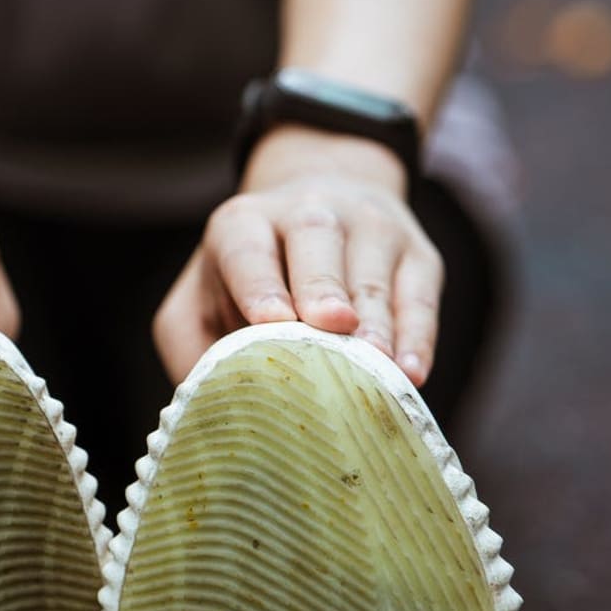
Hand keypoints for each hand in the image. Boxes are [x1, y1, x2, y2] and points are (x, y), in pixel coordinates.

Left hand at [154, 126, 443, 387]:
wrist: (317, 208)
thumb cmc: (246, 281)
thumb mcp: (199, 299)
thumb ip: (190, 343)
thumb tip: (206, 401)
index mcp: (244, 224)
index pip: (248, 249)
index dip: (259, 283)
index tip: (270, 320)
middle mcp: (307, 212)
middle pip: (316, 242)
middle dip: (322, 287)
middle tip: (330, 328)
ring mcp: (369, 228)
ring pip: (372, 275)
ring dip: (376, 325)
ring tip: (376, 367)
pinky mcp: (417, 254)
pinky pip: (419, 297)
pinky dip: (417, 337)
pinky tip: (410, 373)